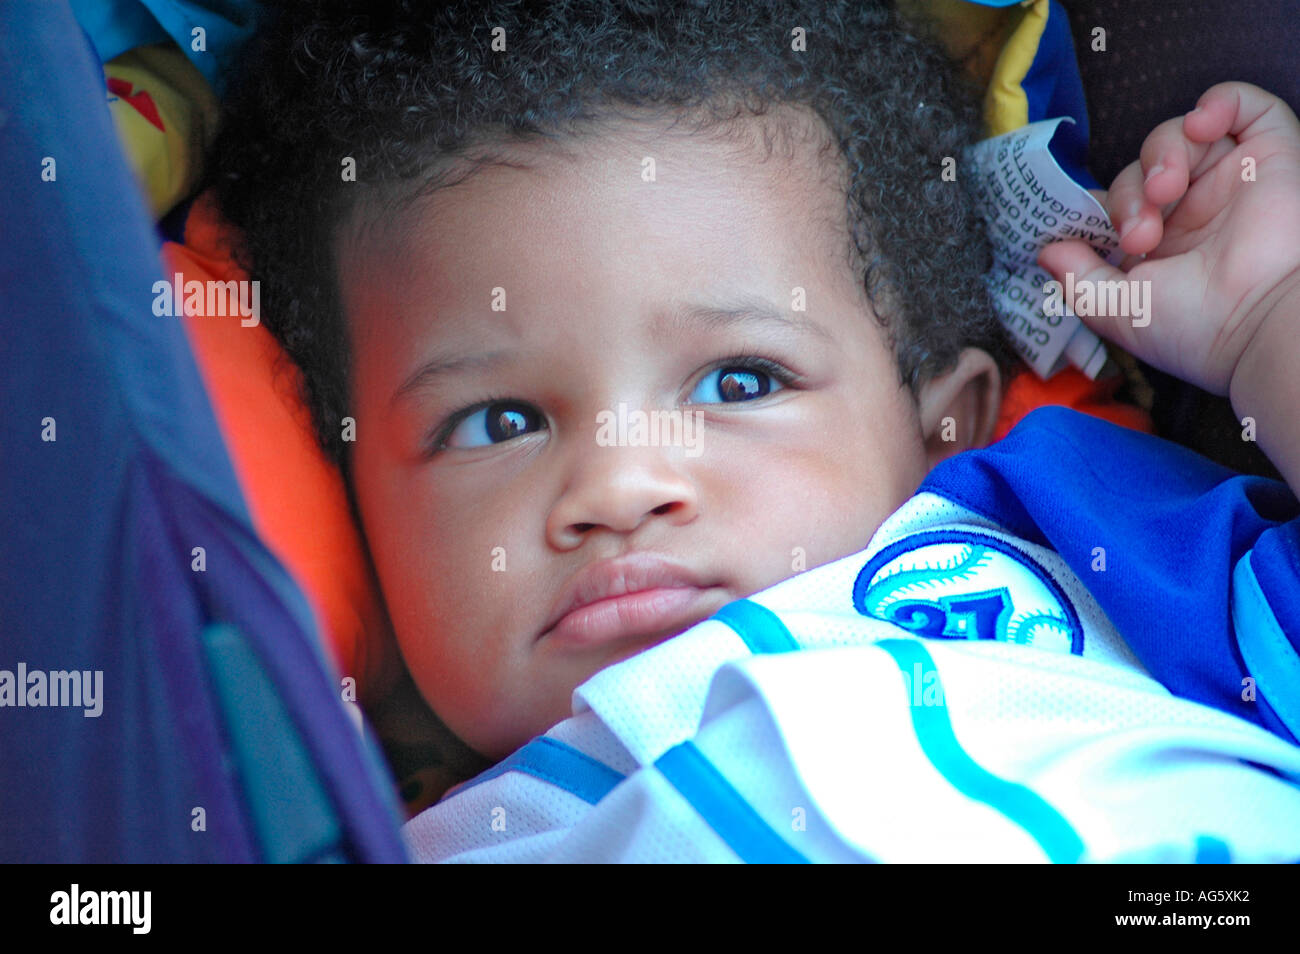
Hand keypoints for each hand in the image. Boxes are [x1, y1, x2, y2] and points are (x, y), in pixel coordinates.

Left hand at [1039, 82, 1299, 397]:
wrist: (1261, 322)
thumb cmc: (1195, 328)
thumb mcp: (1118, 309)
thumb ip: (1077, 278)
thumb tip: (1044, 250)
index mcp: (1155, 247)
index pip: (1112, 202)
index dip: (1094, 207)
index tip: (1084, 231)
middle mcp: (1191, 211)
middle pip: (1138, 169)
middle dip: (1128, 196)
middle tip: (1139, 233)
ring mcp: (1228, 181)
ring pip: (1176, 136)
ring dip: (1161, 155)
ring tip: (1165, 189)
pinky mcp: (1270, 155)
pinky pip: (1242, 104)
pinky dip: (1217, 101)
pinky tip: (1200, 124)